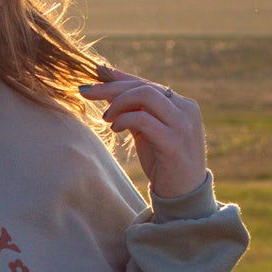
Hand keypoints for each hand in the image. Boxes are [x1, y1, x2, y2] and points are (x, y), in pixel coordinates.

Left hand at [80, 65, 207, 200]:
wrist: (184, 196)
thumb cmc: (165, 163)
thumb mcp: (149, 132)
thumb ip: (135, 111)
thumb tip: (108, 90)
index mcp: (182, 105)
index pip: (147, 83)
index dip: (119, 78)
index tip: (94, 75)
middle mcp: (186, 109)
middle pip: (144, 86)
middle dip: (110, 87)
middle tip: (85, 92)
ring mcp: (183, 124)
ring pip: (145, 95)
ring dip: (118, 103)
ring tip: (106, 118)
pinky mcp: (174, 142)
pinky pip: (144, 119)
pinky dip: (124, 120)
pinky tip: (115, 129)